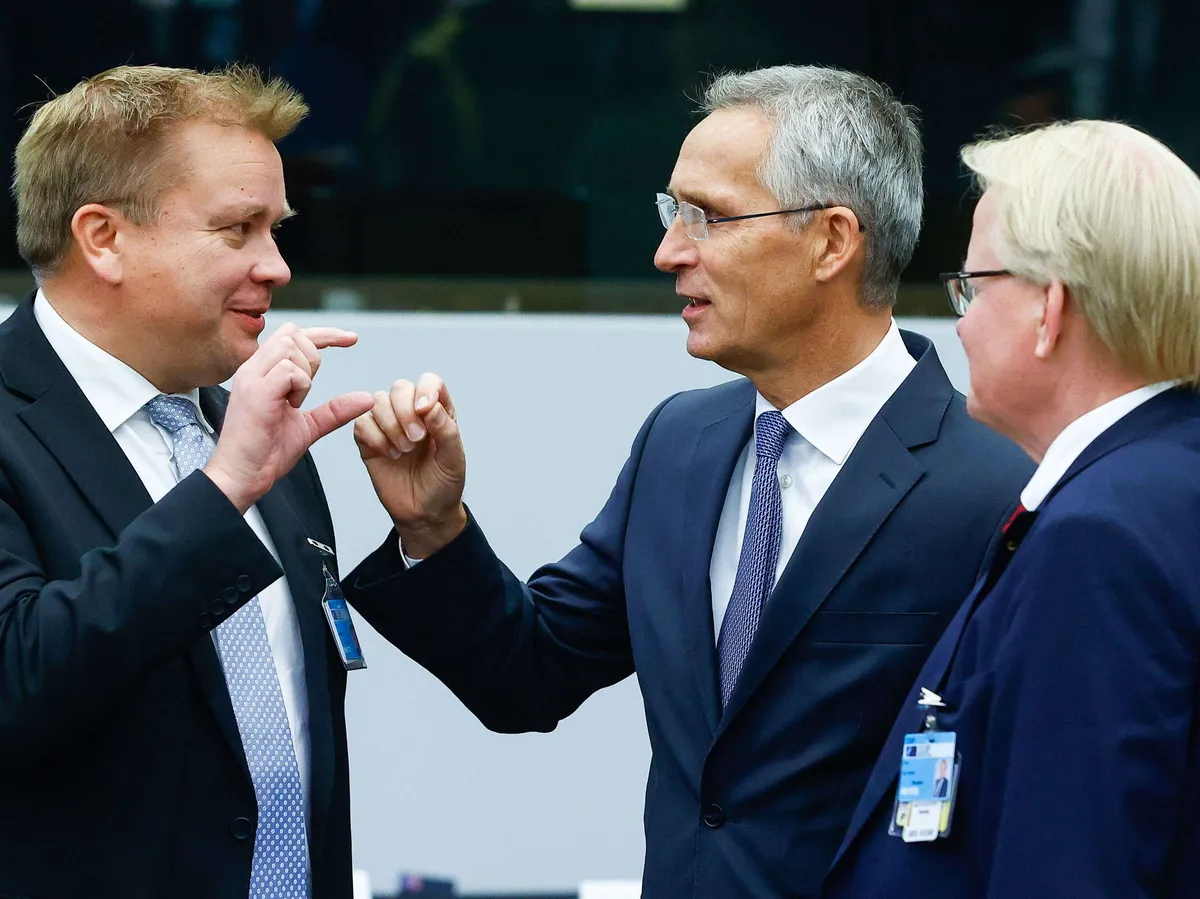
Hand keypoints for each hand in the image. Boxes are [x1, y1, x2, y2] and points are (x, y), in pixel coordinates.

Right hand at [205, 323, 373, 512]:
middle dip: (314, 355)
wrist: (242, 476)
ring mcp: (251, 378)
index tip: (352, 339)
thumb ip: (335, 410)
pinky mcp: (256, 392)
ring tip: (295, 401)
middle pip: (292, 333)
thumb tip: (367, 398)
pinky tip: (291, 406)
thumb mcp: (309, 426)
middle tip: (307, 391)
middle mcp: (253, 368)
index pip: (293, 335)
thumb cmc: (267, 452)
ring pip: (290, 346)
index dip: (325, 334)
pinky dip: (301, 386)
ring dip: (306, 372)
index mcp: (262, 372)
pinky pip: (289, 370)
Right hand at [354, 373, 467, 557]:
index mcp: (437, 411)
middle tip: (416, 440)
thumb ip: (446, 430)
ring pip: (377, 401)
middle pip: (399, 388)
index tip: (424, 411)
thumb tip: (430, 405)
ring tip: (403, 451)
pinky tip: (389, 454)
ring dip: (390, 425)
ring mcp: (389, 425)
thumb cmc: (443, 484)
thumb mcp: (454, 459)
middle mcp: (412, 413)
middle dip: (404, 411)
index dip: (425, 390)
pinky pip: (362, 423)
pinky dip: (374, 436)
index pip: (429, 382)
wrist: (424, 513)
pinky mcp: (369, 440)